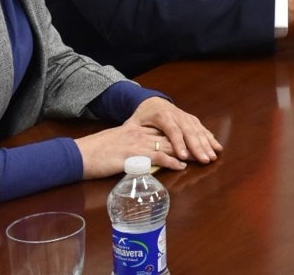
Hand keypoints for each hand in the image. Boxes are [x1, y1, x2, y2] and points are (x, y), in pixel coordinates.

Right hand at [75, 97, 221, 178]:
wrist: (83, 154)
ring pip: (169, 145)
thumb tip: (153, 155)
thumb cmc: (100, 153)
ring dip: (188, 152)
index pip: (169, 129)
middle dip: (193, 142)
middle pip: (174, 135)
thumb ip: (137, 146)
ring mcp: (138, 142)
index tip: (203, 139)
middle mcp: (142, 132)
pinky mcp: (133, 155)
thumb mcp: (122, 144)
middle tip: (210, 149)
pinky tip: (182, 165)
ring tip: (203, 158)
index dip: (187, 134)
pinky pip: (156, 157)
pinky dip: (171, 161)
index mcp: (140, 128)